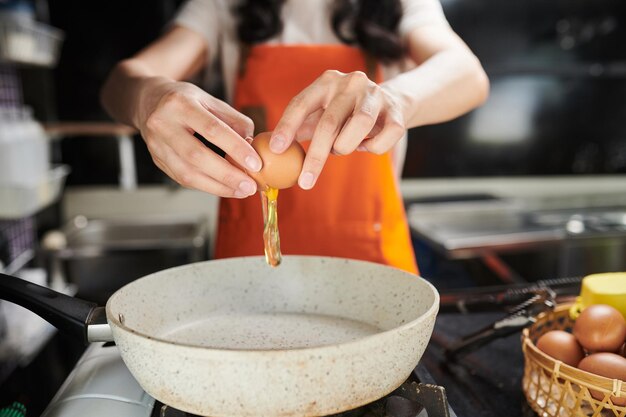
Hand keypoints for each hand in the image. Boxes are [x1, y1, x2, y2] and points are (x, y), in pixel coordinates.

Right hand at [136, 78, 261, 197]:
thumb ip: (234, 120)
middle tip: (250, 186)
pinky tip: (225, 188)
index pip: (211, 129)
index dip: (235, 148)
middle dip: (227, 175)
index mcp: (180, 104)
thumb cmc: (184, 100)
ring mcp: (156, 145)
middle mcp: (163, 125)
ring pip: (187, 173)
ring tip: (241, 191)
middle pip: (197, 156)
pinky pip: (183, 179)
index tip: (256, 164)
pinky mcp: (157, 160)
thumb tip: (252, 145)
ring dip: (218, 187)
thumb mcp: (210, 100)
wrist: (146, 101)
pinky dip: (207, 186)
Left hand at [269, 70, 407, 189]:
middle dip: (316, 156)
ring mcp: (376, 95)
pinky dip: (372, 149)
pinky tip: (367, 145)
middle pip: (329, 122)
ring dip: (346, 146)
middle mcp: (351, 83)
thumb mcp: (322, 112)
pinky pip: (382, 140)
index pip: (301, 103)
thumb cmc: (348, 112)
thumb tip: (271, 149)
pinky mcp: (396, 112)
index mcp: (326, 82)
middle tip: (305, 182)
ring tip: (343, 148)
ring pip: (359, 126)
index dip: (287, 127)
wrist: (394, 103)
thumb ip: (300, 126)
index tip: (276, 149)